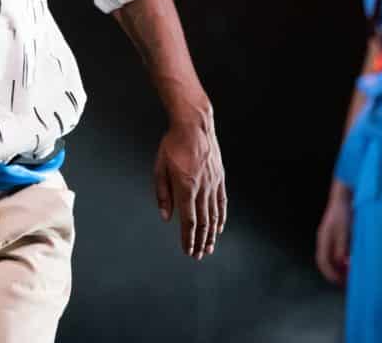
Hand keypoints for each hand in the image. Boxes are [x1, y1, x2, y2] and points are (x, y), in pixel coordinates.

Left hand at [154, 118, 226, 258]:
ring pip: (214, 215)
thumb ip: (162, 193)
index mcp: (186, 187)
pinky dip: (221, 217)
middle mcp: (202, 188)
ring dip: (211, 234)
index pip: (188, 221)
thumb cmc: (173, 144)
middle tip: (198, 255)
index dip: (188, 238)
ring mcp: (213, 183)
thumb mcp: (160, 167)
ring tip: (209, 247)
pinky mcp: (220, 178)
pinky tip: (219, 227)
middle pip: (203, 222)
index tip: (188, 250)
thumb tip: (165, 217)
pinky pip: (222, 202)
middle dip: (200, 241)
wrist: (194, 125)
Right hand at [315, 182, 351, 284]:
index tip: (343, 283)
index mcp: (324, 240)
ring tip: (351, 274)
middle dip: (335, 274)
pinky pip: (335, 252)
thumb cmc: (343, 213)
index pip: (323, 263)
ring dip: (339, 268)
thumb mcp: (344, 232)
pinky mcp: (335, 234)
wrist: (343, 196)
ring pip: (330, 257)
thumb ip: (342, 248)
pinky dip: (342, 260)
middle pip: (325, 262)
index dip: (332, 275)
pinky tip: (352, 261)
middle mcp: (324, 240)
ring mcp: (329, 237)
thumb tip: (343, 265)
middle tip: (348, 283)